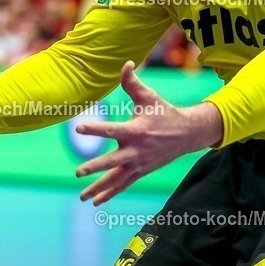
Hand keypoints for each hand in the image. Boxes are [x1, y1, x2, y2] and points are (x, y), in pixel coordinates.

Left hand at [75, 61, 222, 204]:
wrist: (186, 134)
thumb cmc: (164, 112)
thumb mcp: (149, 96)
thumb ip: (132, 82)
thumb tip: (125, 63)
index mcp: (136, 130)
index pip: (111, 130)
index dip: (95, 129)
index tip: (78, 128)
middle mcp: (136, 150)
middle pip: (112, 162)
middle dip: (95, 168)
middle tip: (78, 172)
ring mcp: (138, 164)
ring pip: (116, 179)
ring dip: (99, 188)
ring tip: (82, 197)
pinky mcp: (141, 171)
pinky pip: (123, 184)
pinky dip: (110, 193)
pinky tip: (97, 201)